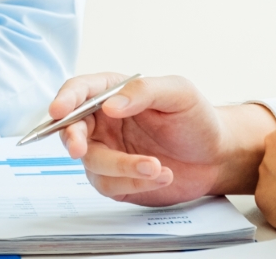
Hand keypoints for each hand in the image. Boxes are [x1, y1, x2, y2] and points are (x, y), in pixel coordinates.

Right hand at [55, 73, 275, 206]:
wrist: (216, 157)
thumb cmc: (197, 119)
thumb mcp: (178, 93)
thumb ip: (143, 92)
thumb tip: (109, 105)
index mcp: (112, 93)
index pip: (79, 91)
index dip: (65, 100)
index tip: (59, 110)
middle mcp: (103, 123)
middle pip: (72, 130)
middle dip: (74, 140)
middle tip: (81, 148)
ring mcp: (107, 152)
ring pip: (92, 163)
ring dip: (122, 167)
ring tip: (157, 167)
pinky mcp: (116, 180)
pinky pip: (110, 185)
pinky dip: (135, 183)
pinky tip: (162, 175)